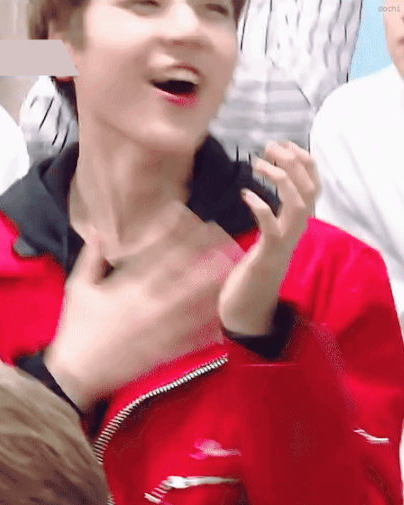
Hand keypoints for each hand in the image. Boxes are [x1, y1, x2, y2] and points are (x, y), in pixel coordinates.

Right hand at [45, 203, 235, 409]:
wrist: (78, 374)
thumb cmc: (76, 328)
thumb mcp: (78, 288)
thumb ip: (92, 258)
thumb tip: (101, 230)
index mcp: (130, 290)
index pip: (161, 260)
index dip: (182, 241)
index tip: (197, 225)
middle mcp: (151, 308)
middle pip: (187, 282)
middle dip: (208, 263)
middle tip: (228, 247)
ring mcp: (161, 332)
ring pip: (194, 309)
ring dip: (214, 292)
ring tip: (232, 277)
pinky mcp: (164, 353)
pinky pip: (191, 341)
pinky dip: (208, 331)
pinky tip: (223, 321)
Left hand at [218, 141, 318, 334]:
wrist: (247, 305)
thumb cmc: (252, 269)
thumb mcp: (264, 238)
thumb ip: (267, 218)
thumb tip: (255, 194)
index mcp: (294, 225)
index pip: (311, 186)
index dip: (303, 162)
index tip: (283, 144)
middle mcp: (295, 231)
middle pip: (310, 190)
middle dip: (294, 162)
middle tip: (270, 146)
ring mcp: (284, 243)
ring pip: (298, 204)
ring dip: (281, 179)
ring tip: (259, 163)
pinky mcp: (269, 254)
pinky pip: (272, 227)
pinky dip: (261, 207)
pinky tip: (246, 195)